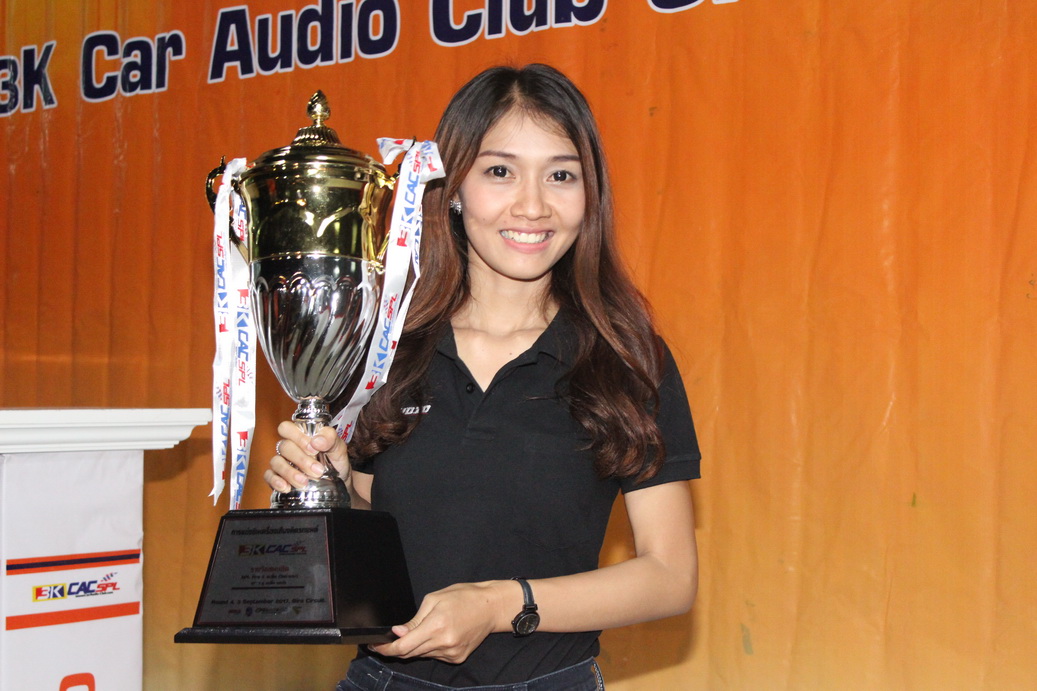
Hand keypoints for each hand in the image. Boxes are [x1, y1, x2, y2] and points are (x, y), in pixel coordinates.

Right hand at [263, 421, 349, 493]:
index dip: (297, 437)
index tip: (313, 448)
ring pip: (276, 462)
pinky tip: (286, 487)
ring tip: (304, 482)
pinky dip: (276, 481)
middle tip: (317, 471)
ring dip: (289, 472)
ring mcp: (282, 462)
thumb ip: (331, 439)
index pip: (287, 428)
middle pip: (284, 447)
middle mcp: (289, 447)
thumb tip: (317, 441)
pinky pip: (269, 476)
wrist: (339, 482)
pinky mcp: (278, 477)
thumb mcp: (339, 448)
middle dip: (300, 459)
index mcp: (300, 435)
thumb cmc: (335, 461)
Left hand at [368, 581, 516, 663]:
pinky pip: (435, 656)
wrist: (491, 607)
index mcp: (435, 626)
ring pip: (422, 655)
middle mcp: (443, 644)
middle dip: (396, 648)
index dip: (386, 648)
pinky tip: (437, 634)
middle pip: (409, 654)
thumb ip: (414, 620)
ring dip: (414, 647)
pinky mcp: (457, 658)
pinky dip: (429, 648)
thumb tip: (397, 633)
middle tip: (388, 640)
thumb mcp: (434, 600)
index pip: (403, 647)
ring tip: (423, 629)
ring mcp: (451, 653)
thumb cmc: (464, 597)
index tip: (375, 645)